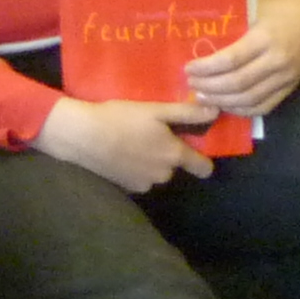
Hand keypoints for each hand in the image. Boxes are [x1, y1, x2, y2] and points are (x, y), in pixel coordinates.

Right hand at [35, 93, 213, 193]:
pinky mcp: (127, 188)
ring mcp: (145, 183)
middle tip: (150, 133)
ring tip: (133, 142)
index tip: (192, 146)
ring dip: (151, 161)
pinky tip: (121, 153)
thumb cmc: (121, 118)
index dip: (202, 159)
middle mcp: (164, 174)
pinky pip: (140, 178)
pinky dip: (135, 168)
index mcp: (174, 154)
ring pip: (157, 172)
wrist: (83, 136)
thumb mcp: (156, 110)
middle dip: (168, 153)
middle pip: (176, 166)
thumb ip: (187, 113)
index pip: (203, 168)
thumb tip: (216, 111)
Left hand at [186, 0, 299, 116]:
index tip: (188, 68)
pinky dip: (242, 109)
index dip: (206, 68)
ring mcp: (286, 77)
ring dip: (222, 101)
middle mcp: (276, 61)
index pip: (231, 60)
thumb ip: (233, 17)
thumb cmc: (281, 5)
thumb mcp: (257, 3)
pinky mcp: (290, 88)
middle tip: (191, 84)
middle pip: (237, 83)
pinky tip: (225, 104)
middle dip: (209, 87)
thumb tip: (198, 24)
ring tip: (202, 96)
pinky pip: (264, 107)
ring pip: (249, 99)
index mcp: (265, 37)